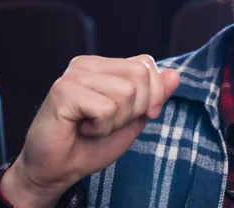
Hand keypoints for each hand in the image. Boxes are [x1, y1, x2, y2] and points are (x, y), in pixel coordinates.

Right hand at [0, 55, 180, 207]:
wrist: (58, 170)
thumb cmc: (93, 143)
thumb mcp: (134, 118)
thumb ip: (155, 96)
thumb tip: (175, 74)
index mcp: (103, 65)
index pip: (146, 63)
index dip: (154, 94)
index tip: (140, 115)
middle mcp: (87, 64)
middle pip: (141, 75)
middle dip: (135, 108)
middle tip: (109, 122)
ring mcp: (74, 75)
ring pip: (127, 92)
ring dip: (116, 120)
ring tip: (94, 125)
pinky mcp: (63, 91)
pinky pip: (107, 108)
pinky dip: (101, 127)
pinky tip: (83, 129)